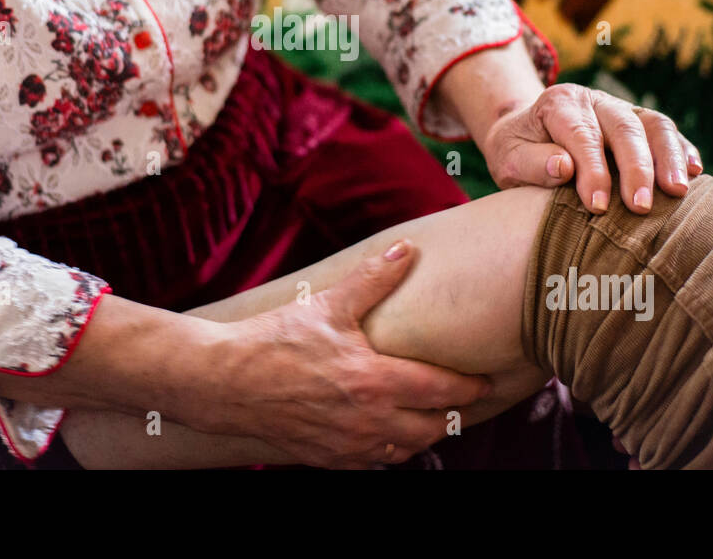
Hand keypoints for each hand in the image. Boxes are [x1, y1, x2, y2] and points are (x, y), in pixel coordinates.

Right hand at [202, 240, 492, 468]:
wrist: (226, 383)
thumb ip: (373, 279)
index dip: (470, 387)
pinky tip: (389, 431)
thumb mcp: (328, 305)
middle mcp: (368, 421)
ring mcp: (349, 445)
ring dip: (424, 433)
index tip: (486, 380)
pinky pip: (376, 463)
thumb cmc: (275, 341)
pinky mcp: (329, 458)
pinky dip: (391, 449)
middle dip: (453, 413)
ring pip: (407, 450)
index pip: (442, 391)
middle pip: (433, 428)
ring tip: (431, 413)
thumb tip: (406, 250)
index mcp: (374, 381)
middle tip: (464, 397)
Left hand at [482, 83, 702, 212]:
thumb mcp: (507, 158)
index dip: (591, 171)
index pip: (581, 136)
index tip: (596, 206)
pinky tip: (695, 173)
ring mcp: (619, 107)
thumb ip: (531, 163)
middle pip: (623, 127)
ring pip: (652, 124)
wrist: (524, 131)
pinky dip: (681, 149)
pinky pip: (666, 130)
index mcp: (558, 104)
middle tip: (641, 207)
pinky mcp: (638, 119)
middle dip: (636, 168)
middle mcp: (593, 100)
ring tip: (679, 192)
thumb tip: (563, 168)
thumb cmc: (516, 151)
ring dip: (669, 157)